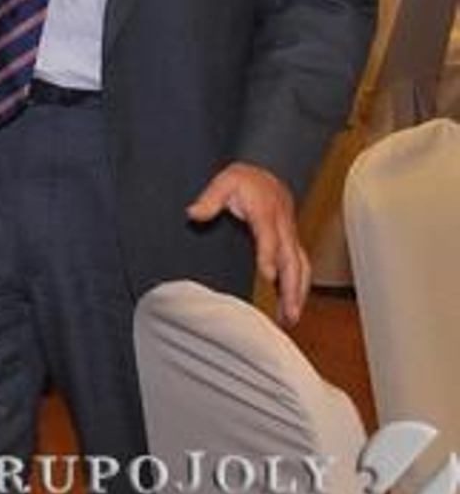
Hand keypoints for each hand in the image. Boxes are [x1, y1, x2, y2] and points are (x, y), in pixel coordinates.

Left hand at [186, 162, 309, 324]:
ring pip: (301, 267)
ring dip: (298, 292)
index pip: (269, 237)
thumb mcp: (223, 182)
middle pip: (292, 259)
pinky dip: (298, 287)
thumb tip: (193, 213)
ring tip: (291, 319)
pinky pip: (299, 267)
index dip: (269, 256)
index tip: (268, 275)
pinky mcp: (291, 244)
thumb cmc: (244, 181)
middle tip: (289, 313)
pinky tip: (290, 307)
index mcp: (266, 213)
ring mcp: (290, 237)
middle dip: (293, 286)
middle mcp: (283, 227)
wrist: (265, 174)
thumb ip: (209, 199)